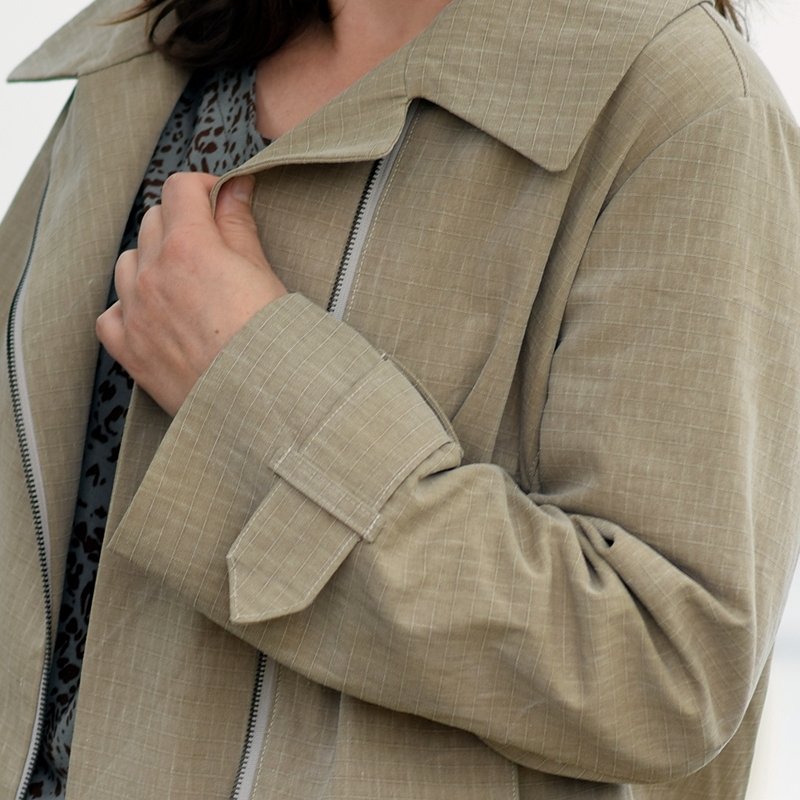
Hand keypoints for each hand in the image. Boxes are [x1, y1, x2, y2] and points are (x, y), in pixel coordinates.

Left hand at [96, 172, 285, 415]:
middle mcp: (153, 274)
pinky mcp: (129, 349)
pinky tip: (152, 315)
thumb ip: (239, 225)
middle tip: (211, 244)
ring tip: (184, 281)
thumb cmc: (271, 340)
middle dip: (181, 222)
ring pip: (127, 262)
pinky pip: (110, 313)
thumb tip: (235, 188)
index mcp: (189, 247)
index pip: (179, 189)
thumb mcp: (262, 273)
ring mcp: (135, 312)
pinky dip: (127, 307)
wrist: (260, 401)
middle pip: (153, 220)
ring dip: (151, 261)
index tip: (218, 200)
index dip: (202, 187)